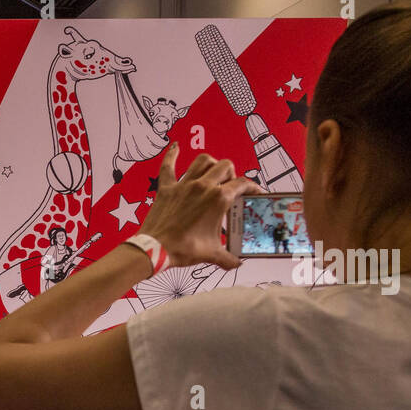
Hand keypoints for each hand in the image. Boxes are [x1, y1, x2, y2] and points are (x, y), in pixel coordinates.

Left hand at [137, 142, 261, 269]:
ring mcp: (183, 185)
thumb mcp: (211, 254)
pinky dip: (172, 155)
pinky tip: (175, 146)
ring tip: (213, 172)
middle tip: (230, 186)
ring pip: (202, 160)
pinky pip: (168, 166)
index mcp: (218, 199)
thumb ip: (228, 257)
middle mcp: (203, 186)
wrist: (155, 250)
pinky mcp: (166, 188)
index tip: (255, 192)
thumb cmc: (184, 249)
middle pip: (225, 166)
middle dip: (231, 174)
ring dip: (211, 163)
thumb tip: (237, 263)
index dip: (253, 187)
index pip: (242, 184)